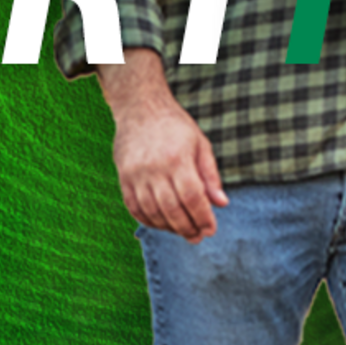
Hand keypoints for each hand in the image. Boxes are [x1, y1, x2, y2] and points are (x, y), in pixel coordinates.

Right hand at [99, 50, 228, 242]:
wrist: (140, 107)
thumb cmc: (175, 126)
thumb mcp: (200, 144)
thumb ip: (210, 175)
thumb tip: (222, 203)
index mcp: (177, 158)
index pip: (192, 196)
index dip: (203, 217)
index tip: (211, 229)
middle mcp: (154, 168)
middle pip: (172, 208)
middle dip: (187, 227)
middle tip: (198, 237)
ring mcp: (135, 174)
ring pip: (152, 212)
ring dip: (169, 227)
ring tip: (183, 231)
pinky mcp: (123, 178)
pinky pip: (134, 207)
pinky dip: (148, 220)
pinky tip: (162, 223)